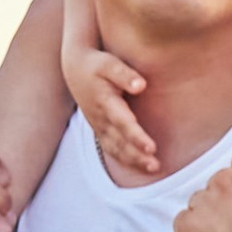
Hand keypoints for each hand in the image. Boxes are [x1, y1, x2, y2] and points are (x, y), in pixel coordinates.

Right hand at [65, 44, 160, 181]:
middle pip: (120, 141)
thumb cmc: (97, 64)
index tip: (151, 147)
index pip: (123, 123)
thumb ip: (124, 74)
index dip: (136, 137)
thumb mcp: (109, 64)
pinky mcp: (100, 130)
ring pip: (116, 148)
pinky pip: (112, 149)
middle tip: (155, 165)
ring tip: (153, 168)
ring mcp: (100, 126)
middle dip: (137, 155)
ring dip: (134, 161)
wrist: (75, 69)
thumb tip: (141, 85)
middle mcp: (101, 118)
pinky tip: (141, 166)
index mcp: (105, 102)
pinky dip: (125, 160)